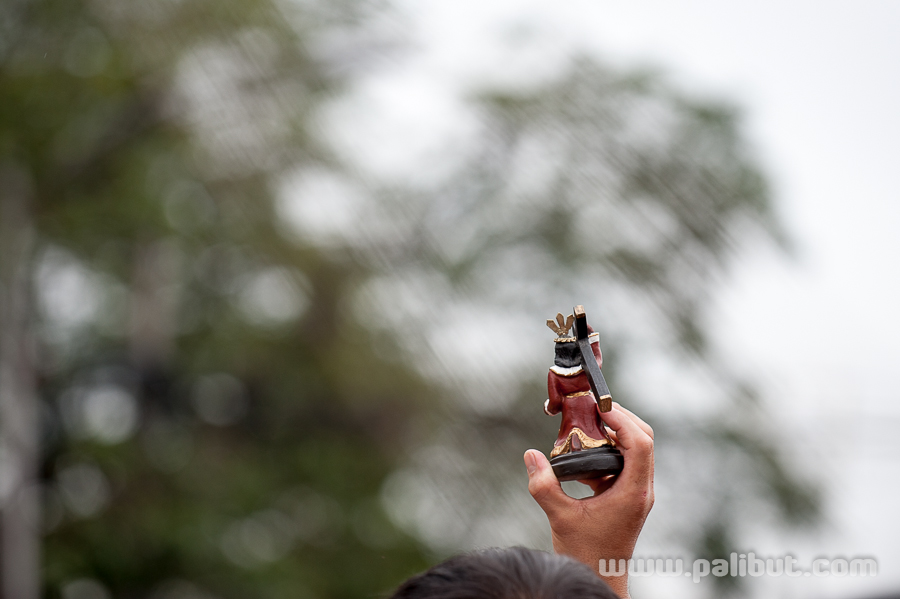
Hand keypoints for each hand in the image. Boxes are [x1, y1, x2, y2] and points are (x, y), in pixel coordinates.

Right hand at [523, 403, 653, 598]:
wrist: (599, 577)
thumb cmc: (584, 553)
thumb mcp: (559, 516)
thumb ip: (544, 485)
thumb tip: (530, 455)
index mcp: (632, 493)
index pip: (640, 445)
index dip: (622, 420)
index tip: (600, 407)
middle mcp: (641, 490)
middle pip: (644, 440)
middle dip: (622, 419)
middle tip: (594, 408)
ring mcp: (637, 493)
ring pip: (637, 450)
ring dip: (616, 433)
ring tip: (589, 423)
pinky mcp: (628, 496)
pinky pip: (626, 463)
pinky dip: (610, 450)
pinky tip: (584, 453)